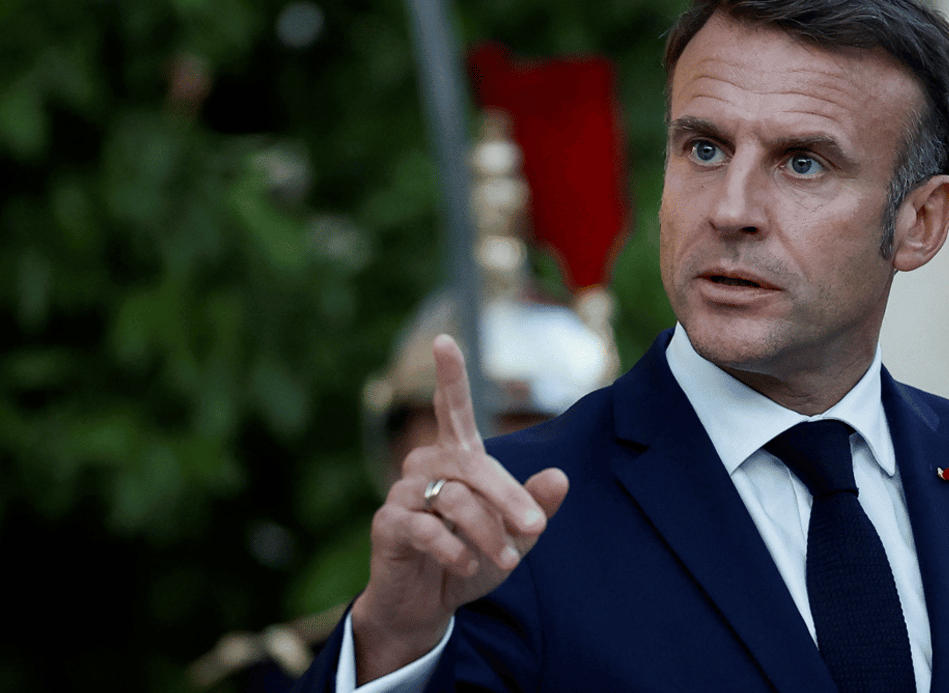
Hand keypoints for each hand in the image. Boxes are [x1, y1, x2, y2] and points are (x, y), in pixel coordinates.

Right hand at [350, 334, 569, 683]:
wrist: (427, 607)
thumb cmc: (471, 560)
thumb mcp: (514, 536)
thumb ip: (535, 507)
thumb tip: (560, 477)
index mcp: (456, 459)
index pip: (452, 409)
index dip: (450, 376)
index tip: (444, 340)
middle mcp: (426, 466)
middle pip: (474, 465)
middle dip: (509, 498)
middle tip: (535, 529)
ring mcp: (403, 493)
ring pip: (456, 497)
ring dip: (488, 531)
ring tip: (507, 561)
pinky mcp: (388, 524)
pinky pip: (427, 527)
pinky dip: (455, 548)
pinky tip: (467, 565)